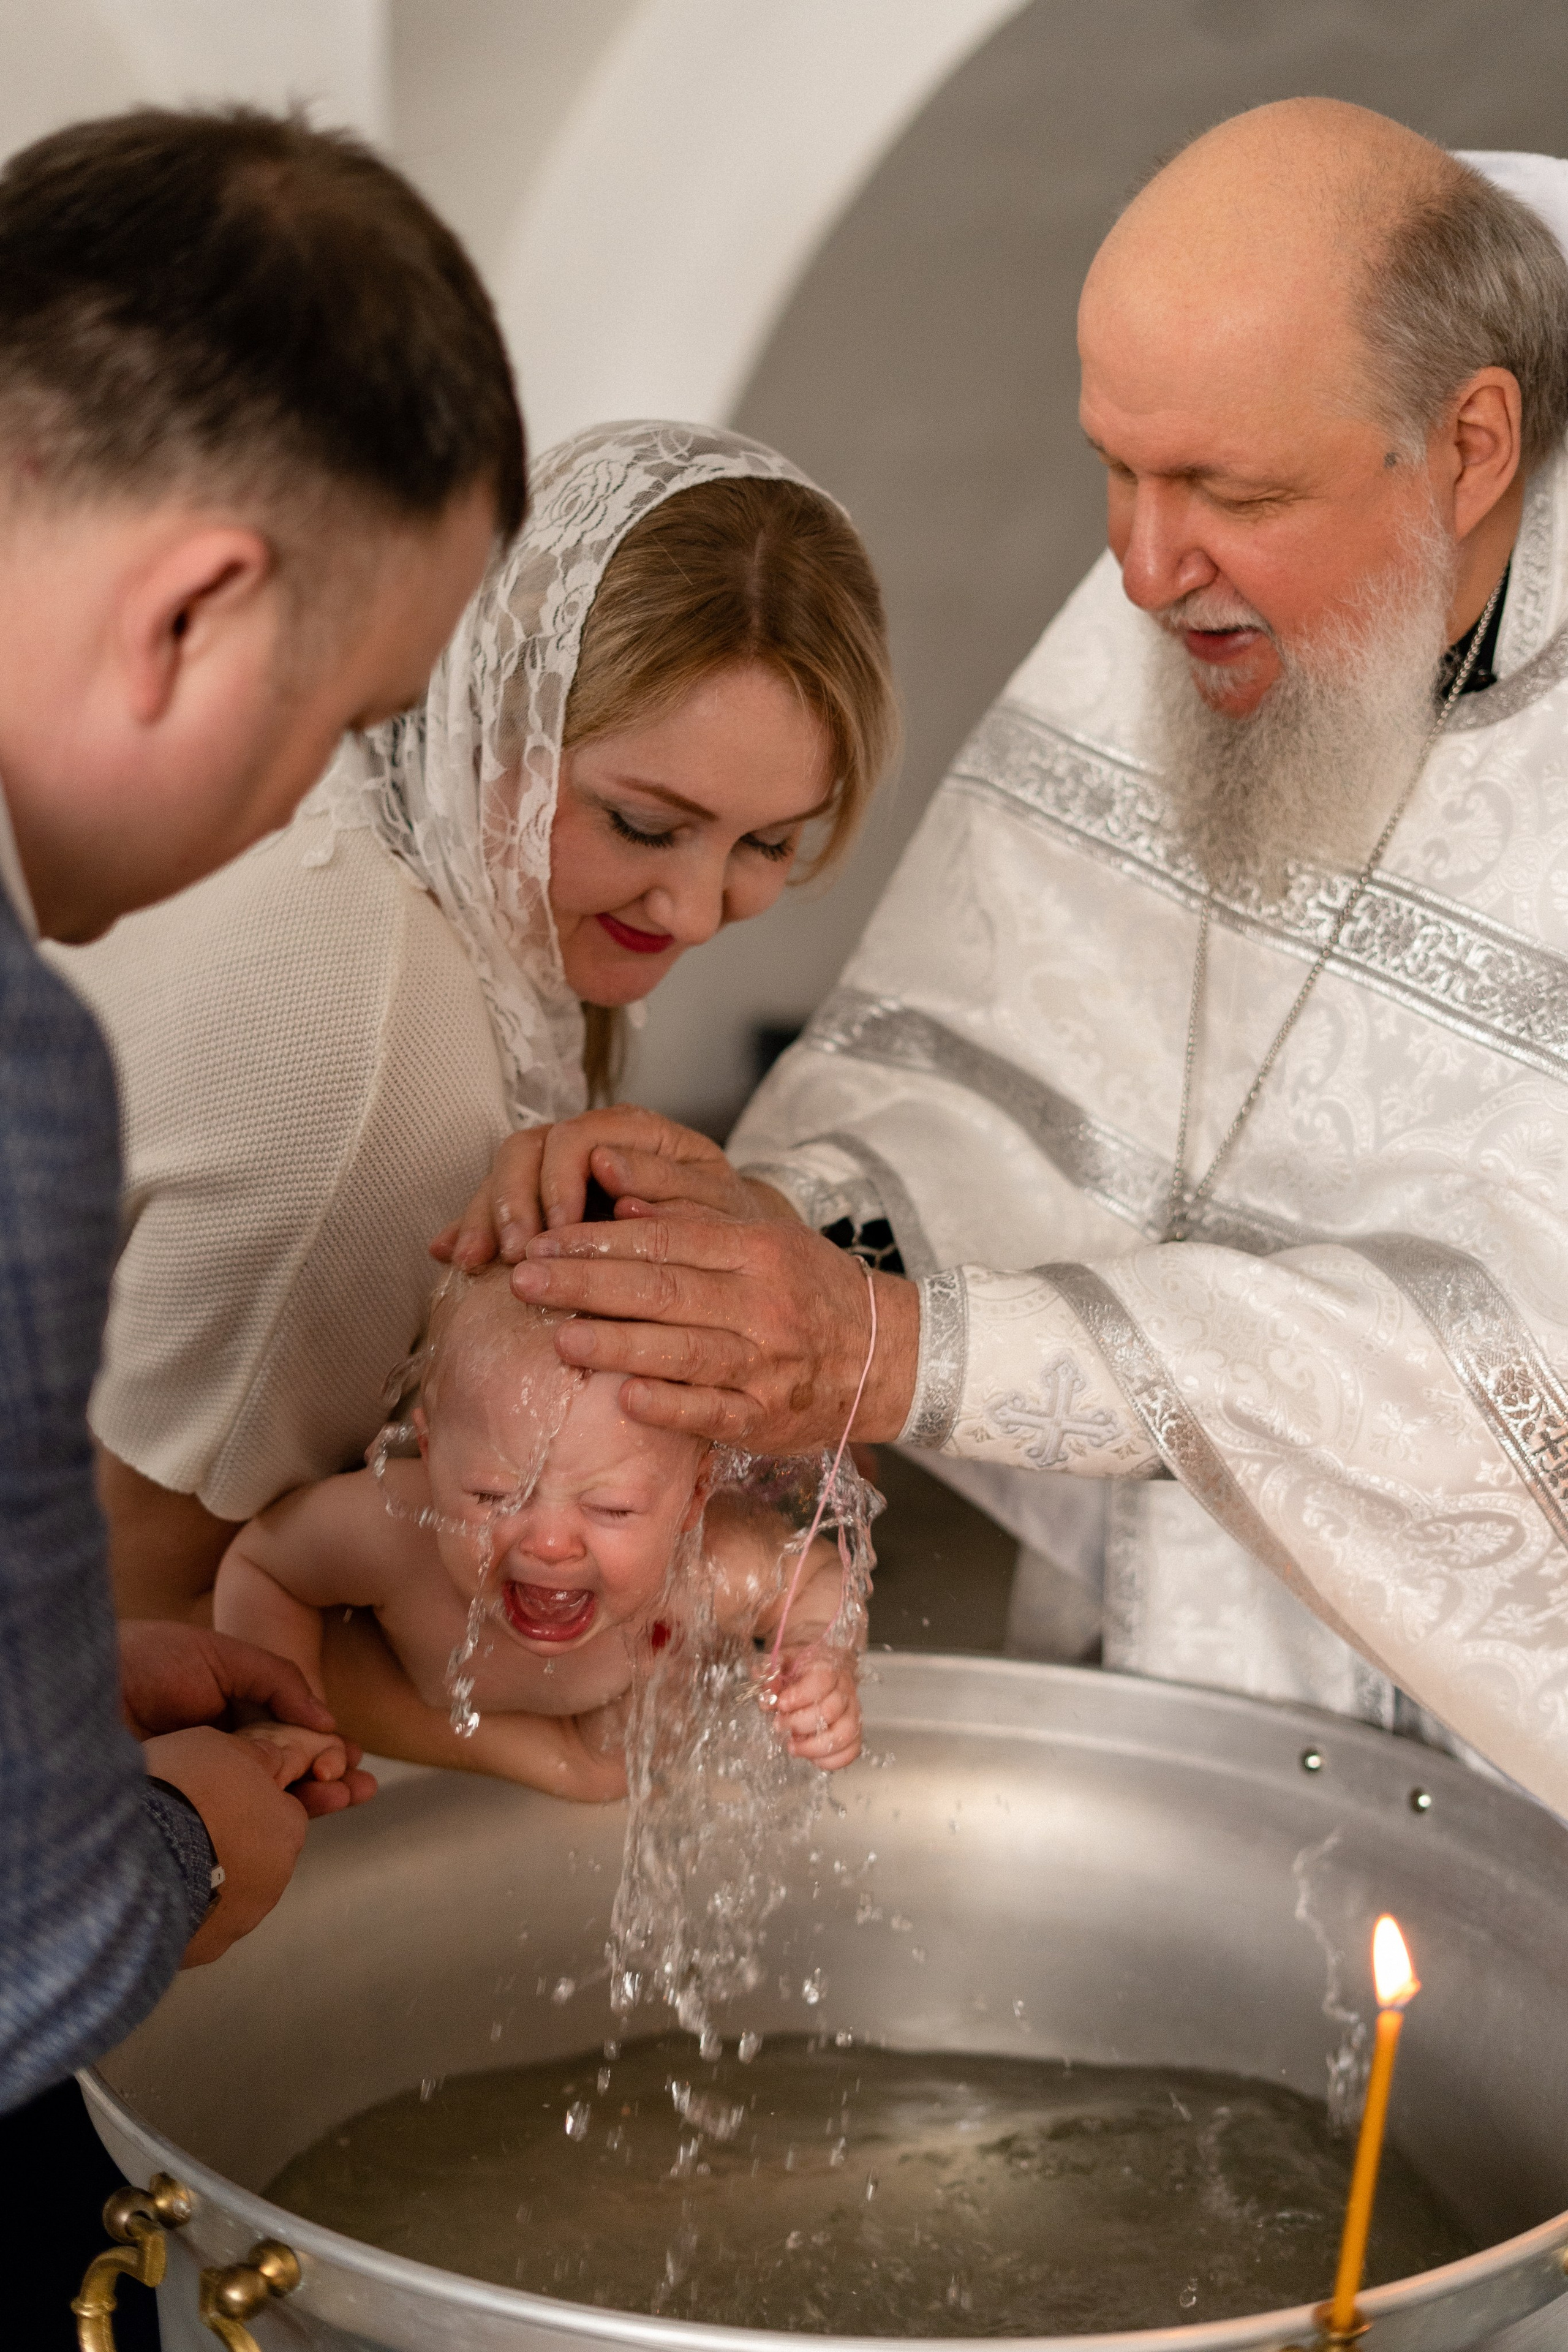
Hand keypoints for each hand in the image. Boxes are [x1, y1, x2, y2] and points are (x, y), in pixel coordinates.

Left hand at [121, 1621, 373, 1816]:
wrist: (81, 1695)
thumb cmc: (144, 1661)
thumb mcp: (219, 1656)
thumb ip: (277, 1680)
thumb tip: (327, 1719)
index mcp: (232, 1710)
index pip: (291, 1734)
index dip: (325, 1745)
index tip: (352, 1755)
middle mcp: (224, 1749)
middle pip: (289, 1769)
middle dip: (331, 1777)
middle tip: (362, 1786)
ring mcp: (209, 1781)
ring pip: (270, 1796)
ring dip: (315, 1799)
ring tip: (349, 1798)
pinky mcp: (191, 1808)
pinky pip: (240, 1817)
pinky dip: (276, 1818)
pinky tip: (304, 1816)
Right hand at [140, 1725, 312, 1966]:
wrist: (131, 1851)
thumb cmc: (182, 1794)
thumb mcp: (220, 1747)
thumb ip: (251, 1756)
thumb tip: (270, 1758)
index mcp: (286, 1829)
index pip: (280, 1813)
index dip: (246, 1801)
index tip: (214, 1796)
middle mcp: (271, 1882)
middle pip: (254, 1856)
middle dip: (225, 1843)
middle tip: (184, 1824)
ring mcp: (236, 1921)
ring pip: (224, 1896)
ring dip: (201, 1879)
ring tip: (160, 1857)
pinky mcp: (200, 1950)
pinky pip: (193, 1927)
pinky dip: (177, 1911)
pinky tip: (149, 1892)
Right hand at [431, 1107, 794, 1267]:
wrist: (730, 1251)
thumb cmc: (727, 1228)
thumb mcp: (716, 1207)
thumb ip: (669, 1185)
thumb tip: (608, 1166)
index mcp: (636, 1132)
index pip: (578, 1137)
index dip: (559, 1181)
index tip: (556, 1231)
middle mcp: (591, 1141)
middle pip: (529, 1149)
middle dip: (511, 1201)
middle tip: (513, 1254)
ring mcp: (561, 1170)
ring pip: (505, 1174)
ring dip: (484, 1216)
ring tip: (473, 1262)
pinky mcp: (540, 1203)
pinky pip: (495, 1206)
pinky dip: (471, 1229)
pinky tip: (450, 1256)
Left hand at [511, 1211, 920, 1451]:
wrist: (888, 1355)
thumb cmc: (807, 1290)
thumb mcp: (764, 1237)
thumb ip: (694, 1217)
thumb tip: (619, 1196)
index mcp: (756, 1251)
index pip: (664, 1240)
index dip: (597, 1240)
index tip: (543, 1242)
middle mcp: (760, 1303)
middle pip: (661, 1288)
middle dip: (585, 1284)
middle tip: (525, 1280)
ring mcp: (764, 1363)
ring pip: (681, 1349)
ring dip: (616, 1344)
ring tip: (558, 1338)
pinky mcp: (765, 1417)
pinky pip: (712, 1411)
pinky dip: (670, 1405)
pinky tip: (626, 1400)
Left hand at [761, 1648, 861, 1770]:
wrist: (822, 1671)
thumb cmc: (801, 1668)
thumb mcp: (782, 1662)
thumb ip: (770, 1675)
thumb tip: (766, 1698)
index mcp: (828, 1668)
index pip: (822, 1681)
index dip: (800, 1696)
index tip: (781, 1704)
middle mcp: (845, 1690)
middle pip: (831, 1711)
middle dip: (800, 1723)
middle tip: (779, 1725)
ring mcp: (852, 1712)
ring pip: (844, 1734)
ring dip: (815, 1747)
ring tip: (793, 1747)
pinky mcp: (853, 1732)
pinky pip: (851, 1751)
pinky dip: (831, 1760)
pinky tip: (810, 1756)